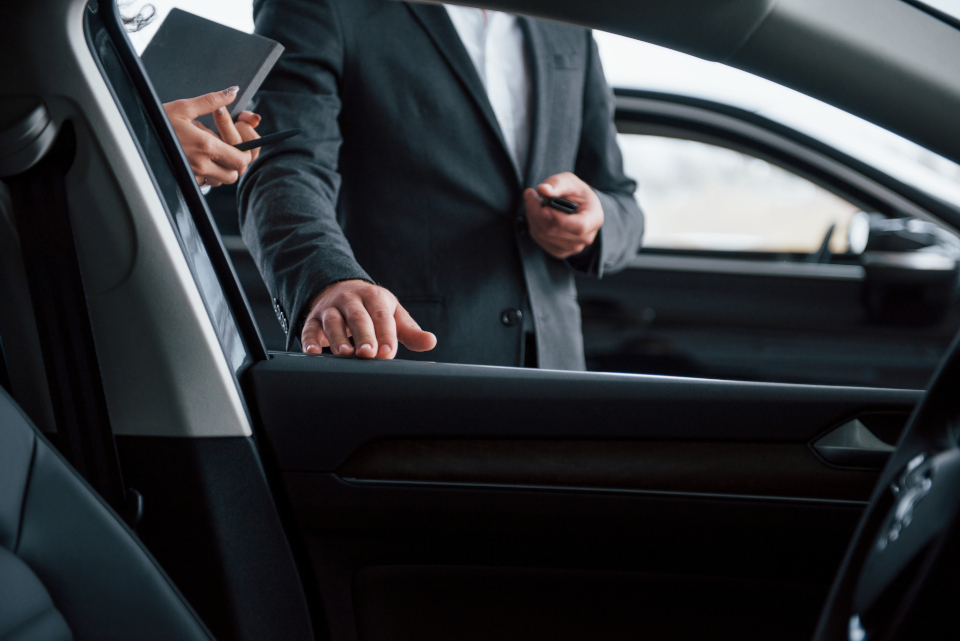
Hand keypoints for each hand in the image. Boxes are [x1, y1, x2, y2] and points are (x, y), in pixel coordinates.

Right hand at [163, 86, 261, 186]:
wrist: (133, 133)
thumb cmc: (157, 120)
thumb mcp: (184, 107)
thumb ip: (211, 100)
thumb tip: (232, 92)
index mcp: (205, 145)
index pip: (240, 160)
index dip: (244, 154)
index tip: (239, 144)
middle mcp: (201, 164)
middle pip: (234, 175)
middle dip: (235, 164)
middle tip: (228, 149)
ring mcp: (192, 174)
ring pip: (221, 181)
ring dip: (222, 169)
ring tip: (211, 152)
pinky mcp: (184, 179)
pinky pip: (206, 182)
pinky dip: (209, 174)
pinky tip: (200, 158)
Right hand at [301, 280, 436, 358]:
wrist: (339, 290)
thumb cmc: (372, 309)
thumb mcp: (392, 314)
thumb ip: (410, 331)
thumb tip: (431, 342)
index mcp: (374, 297)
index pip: (381, 315)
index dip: (385, 334)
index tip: (388, 352)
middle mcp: (350, 300)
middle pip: (357, 316)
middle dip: (363, 335)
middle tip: (368, 353)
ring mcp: (330, 309)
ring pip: (333, 322)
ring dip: (338, 338)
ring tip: (345, 354)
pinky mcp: (313, 319)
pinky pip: (309, 329)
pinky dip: (309, 340)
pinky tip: (312, 353)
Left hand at [523, 172, 603, 258]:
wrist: (578, 206)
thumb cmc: (576, 193)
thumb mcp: (570, 181)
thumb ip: (557, 183)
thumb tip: (543, 190)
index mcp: (594, 220)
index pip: (578, 226)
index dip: (559, 218)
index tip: (544, 207)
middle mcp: (585, 238)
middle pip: (553, 230)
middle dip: (536, 210)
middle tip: (530, 194)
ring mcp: (572, 248)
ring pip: (542, 234)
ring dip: (532, 216)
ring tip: (533, 200)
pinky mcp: (559, 251)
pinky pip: (539, 239)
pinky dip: (533, 224)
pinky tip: (536, 213)